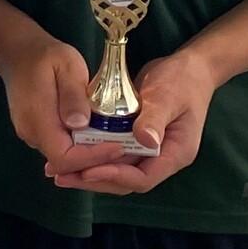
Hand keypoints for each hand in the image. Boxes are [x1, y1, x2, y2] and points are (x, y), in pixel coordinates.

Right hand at [0, 30, 125, 174]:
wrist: (18, 52)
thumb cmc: (43, 56)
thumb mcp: (66, 66)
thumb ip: (73, 95)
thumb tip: (81, 124)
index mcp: (36, 119)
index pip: (64, 157)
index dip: (92, 158)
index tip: (118, 146)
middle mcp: (31, 133)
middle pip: (66, 163)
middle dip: (96, 161)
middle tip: (125, 149)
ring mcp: (32, 134)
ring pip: (64, 158)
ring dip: (90, 155)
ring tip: (116, 143)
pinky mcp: (37, 132)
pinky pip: (60, 147)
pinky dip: (80, 147)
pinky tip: (97, 136)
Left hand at [48, 52, 216, 193]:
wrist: (189, 68)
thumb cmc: (181, 80)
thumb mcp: (168, 96)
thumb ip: (156, 117)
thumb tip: (143, 139)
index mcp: (176, 153)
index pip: (143, 178)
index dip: (115, 176)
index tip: (87, 171)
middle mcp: (162, 157)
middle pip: (126, 180)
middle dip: (94, 180)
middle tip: (61, 176)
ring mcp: (150, 150)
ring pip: (118, 170)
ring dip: (90, 172)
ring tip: (58, 170)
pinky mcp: (137, 140)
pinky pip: (114, 154)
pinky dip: (94, 155)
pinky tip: (71, 151)